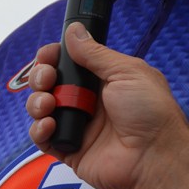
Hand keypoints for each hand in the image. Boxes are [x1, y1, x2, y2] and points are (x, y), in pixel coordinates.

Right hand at [27, 22, 188, 188]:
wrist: (152, 156)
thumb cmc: (150, 114)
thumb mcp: (126, 72)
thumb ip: (95, 54)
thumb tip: (74, 32)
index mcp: (99, 81)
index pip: (66, 64)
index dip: (52, 58)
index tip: (48, 56)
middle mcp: (84, 101)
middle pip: (46, 84)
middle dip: (39, 78)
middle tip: (48, 80)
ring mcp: (73, 125)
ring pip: (39, 109)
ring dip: (36, 103)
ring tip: (49, 106)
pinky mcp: (66, 148)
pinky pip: (40, 138)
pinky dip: (39, 130)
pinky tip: (50, 125)